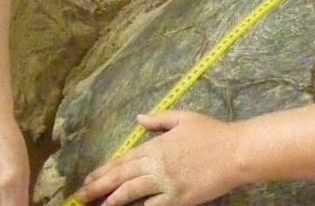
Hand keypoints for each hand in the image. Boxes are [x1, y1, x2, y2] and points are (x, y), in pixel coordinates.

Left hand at [76, 111, 242, 205]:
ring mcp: (166, 183)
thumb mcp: (184, 118)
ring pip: (131, 193)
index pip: (123, 159)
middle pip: (121, 177)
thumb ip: (159, 119)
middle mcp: (156, 165)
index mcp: (156, 145)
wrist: (235, 151)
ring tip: (97, 205)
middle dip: (98, 187)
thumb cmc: (212, 133)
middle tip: (80, 196)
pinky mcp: (178, 198)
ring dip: (111, 200)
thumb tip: (138, 118)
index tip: (88, 177)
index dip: (103, 170)